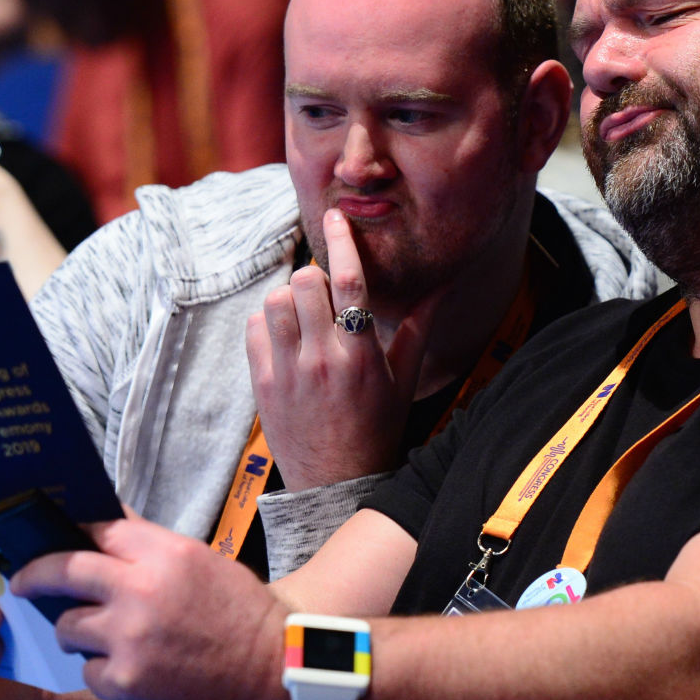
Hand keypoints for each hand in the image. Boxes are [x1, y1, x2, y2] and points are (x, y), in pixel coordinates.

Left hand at [10, 515, 291, 699]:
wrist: (277, 678)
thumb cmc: (246, 619)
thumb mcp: (206, 565)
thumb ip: (154, 550)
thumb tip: (107, 526)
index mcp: (168, 554)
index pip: (98, 531)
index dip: (74, 537)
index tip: (56, 545)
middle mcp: (142, 590)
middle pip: (61, 570)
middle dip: (33, 576)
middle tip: (20, 584)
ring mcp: (130, 638)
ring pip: (67, 627)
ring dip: (78, 633)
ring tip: (106, 642)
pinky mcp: (124, 682)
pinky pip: (87, 671)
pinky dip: (103, 673)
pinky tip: (135, 674)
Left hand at [246, 209, 431, 488]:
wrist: (336, 481)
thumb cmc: (378, 427)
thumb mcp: (404, 378)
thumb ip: (420, 326)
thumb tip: (444, 284)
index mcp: (361, 356)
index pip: (349, 284)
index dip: (344, 244)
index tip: (338, 218)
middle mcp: (321, 360)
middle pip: (305, 283)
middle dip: (315, 275)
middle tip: (326, 289)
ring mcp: (286, 372)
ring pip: (275, 301)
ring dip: (291, 297)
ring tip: (306, 314)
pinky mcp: (261, 383)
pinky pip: (254, 328)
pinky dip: (268, 321)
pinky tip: (286, 335)